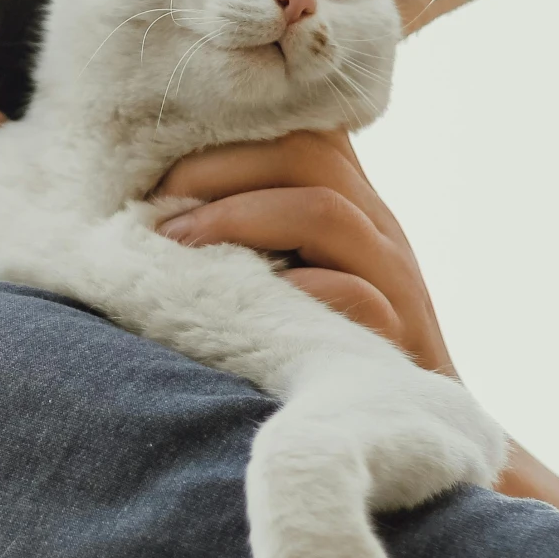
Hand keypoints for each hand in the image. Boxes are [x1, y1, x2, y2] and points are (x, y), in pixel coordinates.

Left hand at [153, 130, 455, 375]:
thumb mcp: (290, 271)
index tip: (160, 163)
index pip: (301, 128)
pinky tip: (242, 306)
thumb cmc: (320, 342)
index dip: (229, 129)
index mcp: (348, 200)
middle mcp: (376, 225)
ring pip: (327, 212)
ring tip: (177, 246)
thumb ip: (248, 231)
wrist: (408, 429)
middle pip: (310, 154)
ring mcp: (393, 277)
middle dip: (220, 168)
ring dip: (239, 219)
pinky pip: (354, 296)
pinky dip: (293, 289)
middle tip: (156, 206)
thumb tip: (150, 210)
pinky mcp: (398, 335)